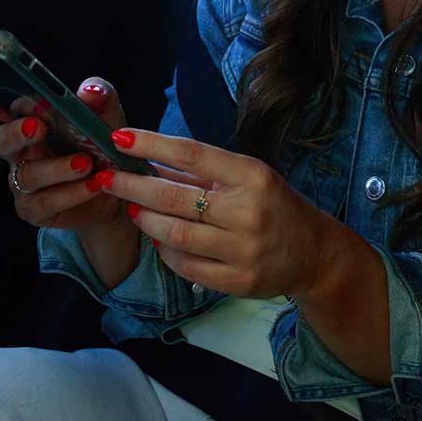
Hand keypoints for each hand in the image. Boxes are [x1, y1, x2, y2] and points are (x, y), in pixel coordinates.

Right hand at [0, 73, 126, 230]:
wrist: (116, 189)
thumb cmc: (101, 144)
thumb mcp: (105, 115)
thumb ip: (98, 97)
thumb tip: (89, 91)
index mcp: (28, 120)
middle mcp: (19, 150)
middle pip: (1, 140)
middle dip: (16, 132)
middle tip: (37, 127)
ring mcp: (22, 181)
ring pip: (28, 174)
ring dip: (57, 168)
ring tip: (85, 163)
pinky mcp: (34, 209)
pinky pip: (44, 202)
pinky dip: (70, 193)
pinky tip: (92, 185)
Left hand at [95, 129, 335, 299]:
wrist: (314, 253)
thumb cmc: (273, 204)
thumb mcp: (247, 177)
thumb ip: (201, 173)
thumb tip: (149, 160)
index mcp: (252, 175)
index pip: (192, 154)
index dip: (152, 145)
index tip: (121, 138)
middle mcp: (248, 211)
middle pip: (175, 197)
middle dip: (133, 187)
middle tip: (107, 179)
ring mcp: (243, 250)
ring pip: (174, 234)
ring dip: (146, 220)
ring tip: (133, 209)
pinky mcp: (237, 281)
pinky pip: (185, 266)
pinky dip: (165, 251)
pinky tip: (159, 238)